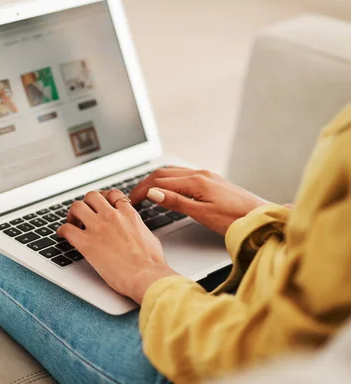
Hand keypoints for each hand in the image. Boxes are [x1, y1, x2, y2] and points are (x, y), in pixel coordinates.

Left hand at [57, 189, 177, 303]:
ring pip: (77, 206)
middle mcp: (112, 216)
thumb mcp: (149, 237)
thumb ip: (138, 229)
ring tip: (72, 222)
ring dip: (72, 214)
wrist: (147, 276)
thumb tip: (135, 231)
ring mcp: (98, 228)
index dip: (104, 198)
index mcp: (128, 214)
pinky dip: (61, 231)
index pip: (113, 195)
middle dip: (86, 203)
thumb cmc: (152, 264)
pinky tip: (62, 235)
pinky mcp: (86, 243)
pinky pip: (67, 229)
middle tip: (83, 214)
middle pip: (92, 196)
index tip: (100, 206)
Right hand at [129, 167, 265, 235]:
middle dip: (145, 183)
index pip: (159, 181)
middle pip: (163, 173)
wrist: (261, 218)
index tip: (131, 200)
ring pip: (172, 172)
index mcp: (196, 181)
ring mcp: (206, 175)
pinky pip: (182, 174)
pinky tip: (166, 188)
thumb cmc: (235, 220)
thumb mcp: (202, 214)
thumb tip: (153, 193)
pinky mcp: (211, 180)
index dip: (142, 190)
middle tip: (133, 196)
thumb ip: (176, 202)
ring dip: (155, 180)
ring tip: (145, 192)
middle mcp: (200, 173)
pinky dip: (168, 180)